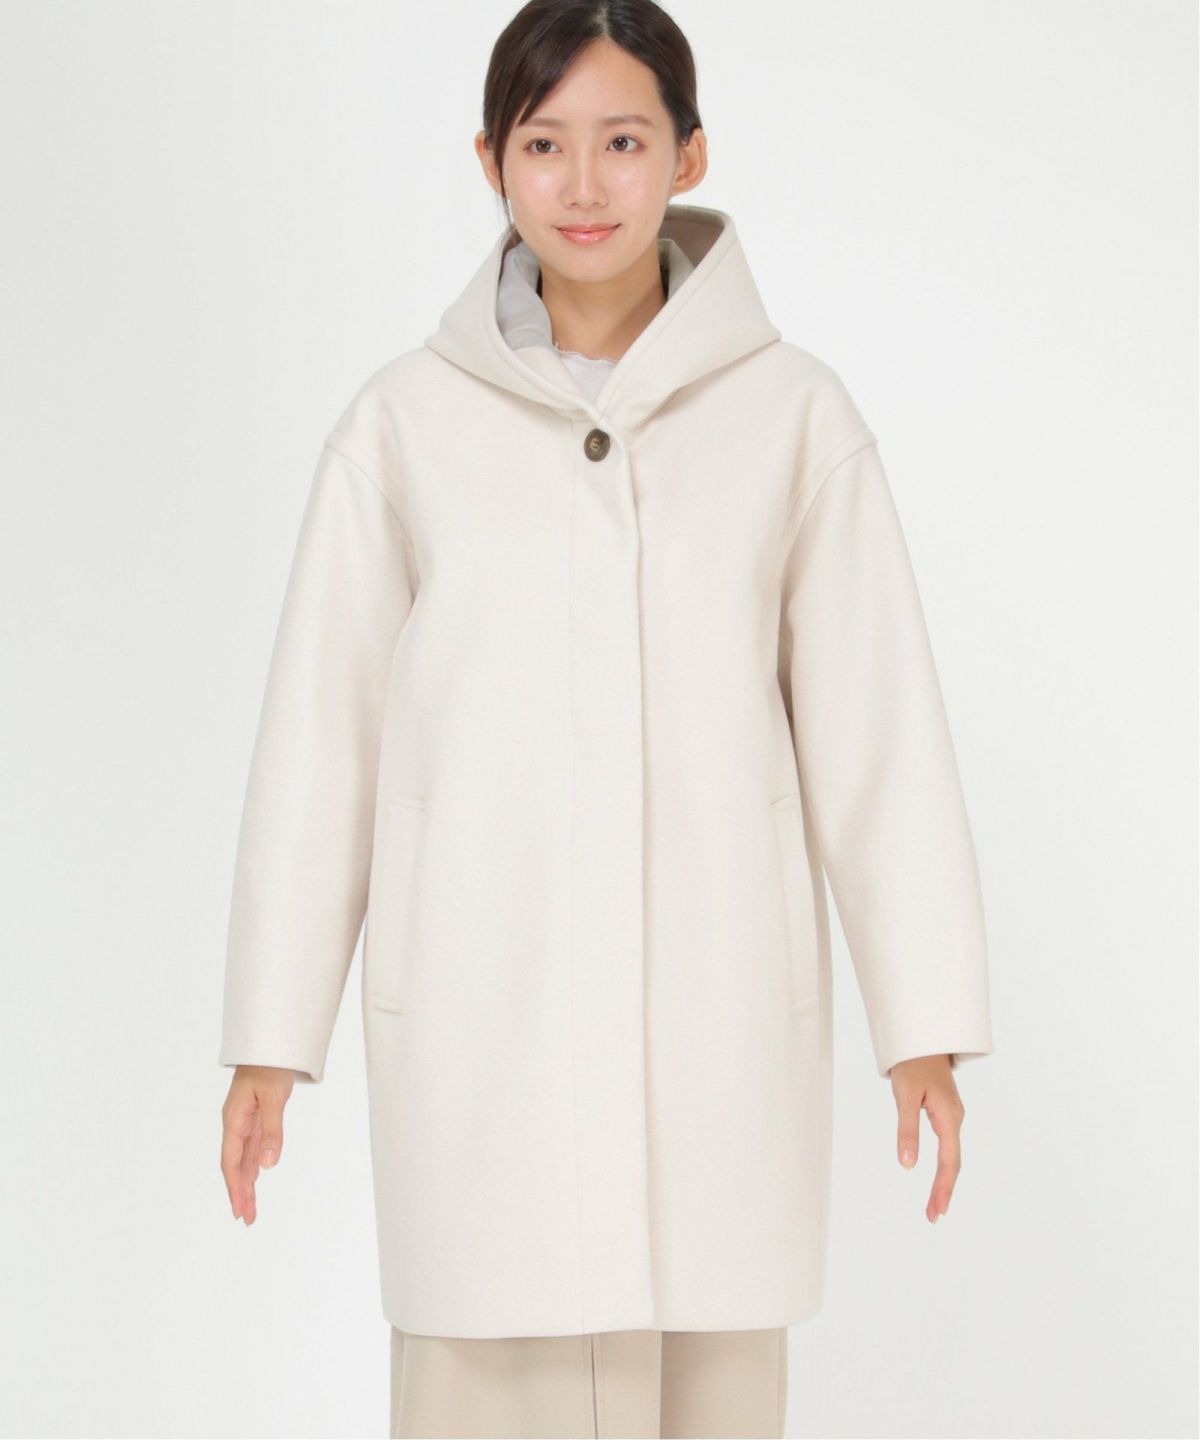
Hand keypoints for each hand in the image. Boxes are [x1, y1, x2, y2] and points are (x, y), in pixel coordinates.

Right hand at [220, 1065, 296, 1224]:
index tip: (240, 1209)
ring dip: (246, 1182)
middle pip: (234, 1164)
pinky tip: (255, 1177)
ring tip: (250, 1208)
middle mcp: (236, 1123)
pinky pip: (250, 1147)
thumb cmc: (271, 1066)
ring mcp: (244, 1120)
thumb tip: (269, 1165)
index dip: (235, 1186)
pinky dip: (252, 1165)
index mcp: (235, 1119)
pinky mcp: (255, 1117)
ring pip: (242, 1158)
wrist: (272, 1043)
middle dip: (240, 1192)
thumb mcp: (275, 1097)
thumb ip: (272, 1131)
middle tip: (247, 1219)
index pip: (231, 1160)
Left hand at [887, 1054, 964, 1222]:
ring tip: (934, 1205)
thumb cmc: (912, 1065)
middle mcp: (955, 1119)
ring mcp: (951, 1117)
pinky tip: (938, 1178)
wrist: (922, 1039)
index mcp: (948, 1117)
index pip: (948, 1161)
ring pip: (951, 1155)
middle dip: (944, 1190)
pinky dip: (943, 1166)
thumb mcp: (904, 1096)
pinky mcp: (945, 1114)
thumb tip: (907, 1165)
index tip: (938, 1210)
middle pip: (952, 1162)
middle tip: (933, 1216)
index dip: (943, 1187)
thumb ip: (907, 1130)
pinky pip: (947, 1146)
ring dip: (944, 1181)